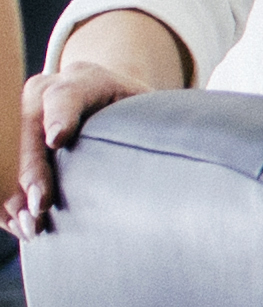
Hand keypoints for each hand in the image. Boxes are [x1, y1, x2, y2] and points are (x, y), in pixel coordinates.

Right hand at [5, 11, 192, 238]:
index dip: (61, 115)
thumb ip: (159, 124)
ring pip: (5, 149)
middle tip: (38, 208)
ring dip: (10, 191)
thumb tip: (198, 154)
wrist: (102, 96)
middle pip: (27, 129)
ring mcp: (22, 112)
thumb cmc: (135, 111)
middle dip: (30, 171)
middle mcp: (44, 90)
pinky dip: (4, 198)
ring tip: (28, 226)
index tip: (57, 139)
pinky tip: (15, 224)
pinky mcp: (10, 135)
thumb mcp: (149, 109)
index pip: (67, 95)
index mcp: (83, 80)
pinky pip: (0, 166)